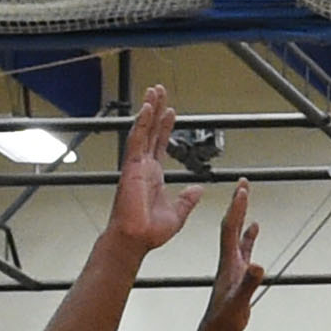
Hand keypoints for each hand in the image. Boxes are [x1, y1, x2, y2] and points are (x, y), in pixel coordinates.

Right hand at [105, 83, 195, 255]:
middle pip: (151, 131)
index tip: (171, 112)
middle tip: (159, 91)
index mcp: (153, 176)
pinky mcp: (132, 167)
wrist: (136, 239)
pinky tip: (147, 108)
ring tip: (154, 91)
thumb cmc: (150, 231)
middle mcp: (144, 166)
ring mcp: (136, 165)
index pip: (160, 144)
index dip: (166, 128)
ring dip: (149, 110)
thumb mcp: (178, 213)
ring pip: (143, 130)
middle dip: (156, 110)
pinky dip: (142, 123)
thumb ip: (187, 199)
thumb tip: (198, 189)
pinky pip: (137, 140)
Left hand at [198, 182, 268, 330]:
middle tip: (243, 183)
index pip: (231, 227)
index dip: (237, 208)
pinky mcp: (237, 271)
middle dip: (238, 202)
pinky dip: (249, 234)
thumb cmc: (226, 316)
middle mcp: (229, 257)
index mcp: (228, 260)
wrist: (217, 328)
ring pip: (237, 232)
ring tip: (246, 198)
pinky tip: (254, 228)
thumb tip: (257, 266)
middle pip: (232, 223)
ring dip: (242, 214)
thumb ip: (248, 282)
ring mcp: (233, 263)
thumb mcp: (240, 299)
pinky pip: (244, 246)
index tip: (242, 189)